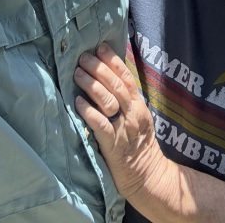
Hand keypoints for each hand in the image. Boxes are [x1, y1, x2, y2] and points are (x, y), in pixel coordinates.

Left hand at [75, 45, 173, 202]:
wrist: (147, 176)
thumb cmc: (138, 144)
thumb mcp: (138, 117)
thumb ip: (126, 99)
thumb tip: (109, 76)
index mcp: (138, 105)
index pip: (126, 77)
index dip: (113, 60)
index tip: (100, 46)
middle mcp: (133, 113)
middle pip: (116, 85)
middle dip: (99, 68)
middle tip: (83, 57)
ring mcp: (123, 129)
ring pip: (108, 101)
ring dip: (92, 85)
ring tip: (77, 74)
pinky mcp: (113, 145)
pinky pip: (100, 125)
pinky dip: (89, 112)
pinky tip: (78, 102)